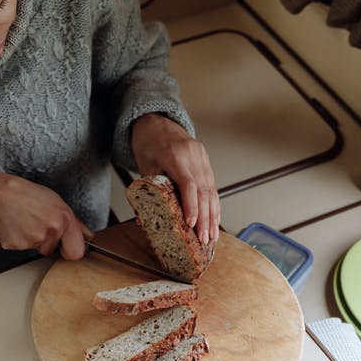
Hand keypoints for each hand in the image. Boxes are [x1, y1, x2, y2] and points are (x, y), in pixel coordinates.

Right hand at [0, 170, 93, 258]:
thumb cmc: (27, 194)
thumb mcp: (55, 201)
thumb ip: (73, 221)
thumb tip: (87, 235)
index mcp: (64, 218)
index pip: (77, 252)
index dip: (71, 249)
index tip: (66, 246)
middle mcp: (51, 230)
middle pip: (53, 251)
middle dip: (50, 244)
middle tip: (40, 228)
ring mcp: (33, 239)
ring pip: (37, 248)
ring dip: (33, 239)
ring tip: (26, 221)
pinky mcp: (17, 245)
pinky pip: (23, 248)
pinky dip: (20, 239)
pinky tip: (17, 225)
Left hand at [130, 113, 220, 244]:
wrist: (156, 122)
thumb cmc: (148, 144)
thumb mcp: (144, 166)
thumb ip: (152, 190)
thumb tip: (152, 217)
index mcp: (174, 155)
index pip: (188, 184)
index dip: (191, 206)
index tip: (191, 224)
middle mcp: (192, 155)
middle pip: (203, 190)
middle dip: (205, 218)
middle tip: (204, 238)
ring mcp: (201, 156)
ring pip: (212, 189)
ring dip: (213, 215)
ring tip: (212, 235)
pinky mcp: (206, 159)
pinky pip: (213, 184)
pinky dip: (214, 204)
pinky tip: (215, 219)